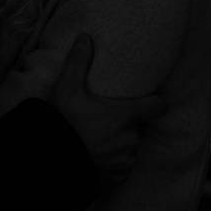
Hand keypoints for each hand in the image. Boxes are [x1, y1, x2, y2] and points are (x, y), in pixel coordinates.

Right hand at [49, 34, 165, 188]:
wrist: (52, 154)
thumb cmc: (64, 119)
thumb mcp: (68, 87)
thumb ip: (79, 62)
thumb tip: (85, 37)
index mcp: (126, 115)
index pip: (158, 106)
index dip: (155, 102)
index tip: (149, 99)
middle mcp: (131, 136)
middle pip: (141, 126)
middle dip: (129, 122)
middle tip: (111, 117)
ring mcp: (125, 157)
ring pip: (132, 146)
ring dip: (122, 142)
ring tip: (103, 137)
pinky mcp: (116, 173)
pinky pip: (124, 166)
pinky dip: (116, 162)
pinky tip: (101, 155)